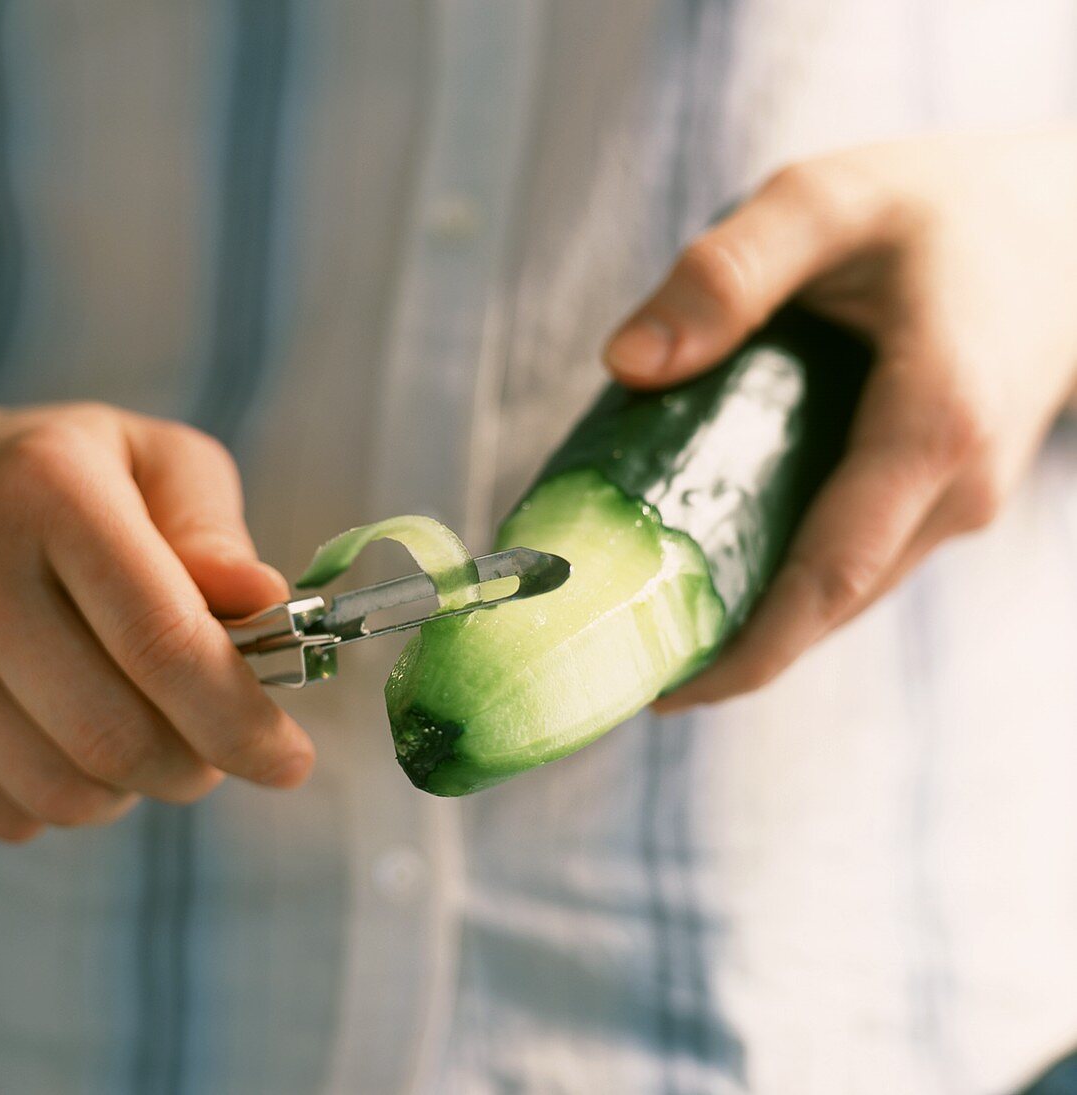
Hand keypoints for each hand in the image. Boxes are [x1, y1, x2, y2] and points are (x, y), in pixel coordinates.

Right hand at [0, 401, 313, 841]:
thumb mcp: (157, 463)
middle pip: (110, 733)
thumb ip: (212, 531)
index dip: (237, 719)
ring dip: (133, 786)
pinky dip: (67, 794)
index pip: (161, 641)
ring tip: (151, 731)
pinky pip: (5, 809)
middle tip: (222, 748)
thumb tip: (266, 600)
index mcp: (50, 495)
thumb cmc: (77, 474)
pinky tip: (77, 737)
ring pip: (57, 788)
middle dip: (194, 765)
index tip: (291, 762)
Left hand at [604, 127, 1076, 708]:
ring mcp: (959, 502)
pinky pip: (859, 558)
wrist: (1061, 226)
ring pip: (844, 591)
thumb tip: (627, 363)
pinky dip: (788, 580)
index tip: (665, 694)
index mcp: (932, 426)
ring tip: (655, 621)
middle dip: (733, 650)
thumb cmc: (943, 208)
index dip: (747, 653)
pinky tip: (717, 565)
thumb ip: (730, 271)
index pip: (829, 577)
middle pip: (829, 603)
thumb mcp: (829, 200)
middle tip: (628, 663)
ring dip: (757, 620)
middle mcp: (957, 489)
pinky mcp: (945, 497)